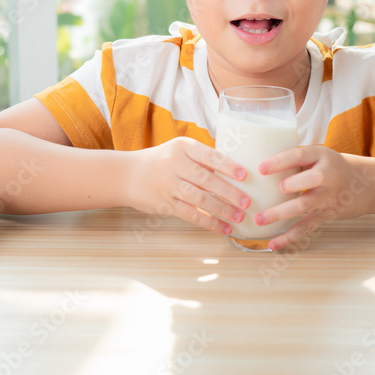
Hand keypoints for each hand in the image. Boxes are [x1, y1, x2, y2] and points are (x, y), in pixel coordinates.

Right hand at [127, 137, 250, 235]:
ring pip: (199, 199)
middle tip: (247, 201)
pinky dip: (209, 222)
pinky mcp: (164, 204)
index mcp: (182, 147)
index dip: (228, 166)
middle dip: (229, 192)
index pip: (209, 156)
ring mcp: (168, 185)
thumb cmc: (162, 161)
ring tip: (239, 216)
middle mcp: (174, 164)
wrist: (127, 174)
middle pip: (206, 180)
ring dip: (222, 210)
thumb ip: (202, 159)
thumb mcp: (179, 150)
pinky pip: (190, 214)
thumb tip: (235, 171)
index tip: (244, 175)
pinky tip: (224, 228)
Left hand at [254, 146, 374, 249]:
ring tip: (259, 220)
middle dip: (294, 184)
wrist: (366, 184)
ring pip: (305, 205)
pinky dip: (290, 237)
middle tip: (278, 188)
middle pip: (312, 179)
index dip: (281, 161)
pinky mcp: (326, 215)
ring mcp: (328, 196)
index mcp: (321, 155)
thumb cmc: (331, 166)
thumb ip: (294, 158)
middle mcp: (327, 175)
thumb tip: (256, 159)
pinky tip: (273, 244)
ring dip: (282, 213)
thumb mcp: (318, 155)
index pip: (300, 155)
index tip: (261, 168)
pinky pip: (307, 227)